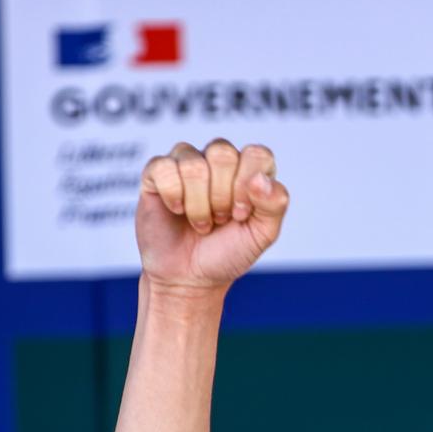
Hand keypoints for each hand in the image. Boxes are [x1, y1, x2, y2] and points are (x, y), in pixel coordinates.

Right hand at [136, 139, 289, 293]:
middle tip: (219, 219)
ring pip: (193, 165)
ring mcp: (187, 162)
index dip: (248, 187)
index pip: (256, 154)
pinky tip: (177, 210)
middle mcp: (219, 160)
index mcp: (249, 169)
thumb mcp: (262, 235)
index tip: (241, 214)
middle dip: (222, 196)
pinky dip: (173, 197)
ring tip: (201, 222)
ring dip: (198, 205)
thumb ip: (275, 205)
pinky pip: (164, 168)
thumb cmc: (228, 252)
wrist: (190, 278)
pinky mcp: (157, 172)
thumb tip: (260, 179)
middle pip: (222, 154)